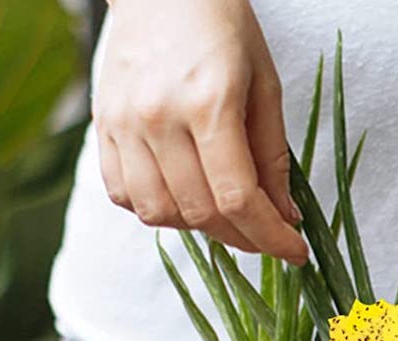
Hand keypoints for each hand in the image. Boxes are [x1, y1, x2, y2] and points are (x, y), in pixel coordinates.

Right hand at [94, 0, 307, 262]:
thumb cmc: (224, 30)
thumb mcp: (265, 87)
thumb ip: (273, 157)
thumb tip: (285, 218)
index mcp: (208, 104)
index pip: (238, 198)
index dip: (270, 237)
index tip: (294, 253)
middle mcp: (159, 117)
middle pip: (200, 212)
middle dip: (242, 237)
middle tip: (266, 236)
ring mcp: (124, 123)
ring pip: (159, 213)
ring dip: (199, 228)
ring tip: (225, 215)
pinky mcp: (102, 126)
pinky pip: (123, 194)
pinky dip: (157, 210)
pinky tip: (184, 198)